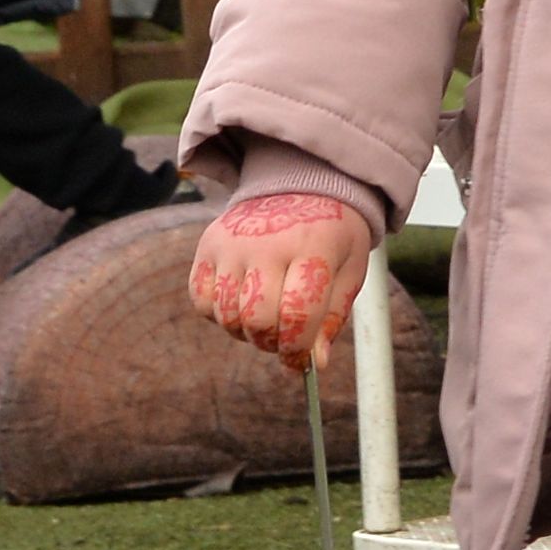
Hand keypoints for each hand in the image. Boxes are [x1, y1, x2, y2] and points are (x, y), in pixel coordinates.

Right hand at [189, 190, 377, 368]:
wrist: (302, 186)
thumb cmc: (332, 236)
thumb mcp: (349, 271)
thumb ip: (332, 318)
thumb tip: (315, 364)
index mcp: (313, 246)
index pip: (297, 313)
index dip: (297, 347)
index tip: (301, 358)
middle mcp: (267, 242)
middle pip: (256, 319)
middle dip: (271, 342)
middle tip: (284, 338)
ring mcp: (232, 242)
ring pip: (226, 316)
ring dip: (245, 332)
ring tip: (266, 317)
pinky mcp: (207, 245)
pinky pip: (201, 302)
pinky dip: (219, 315)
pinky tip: (242, 302)